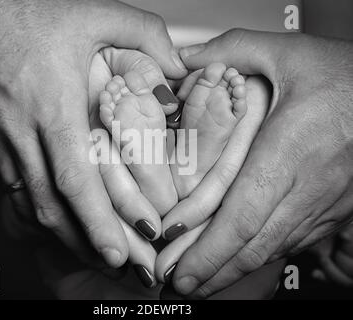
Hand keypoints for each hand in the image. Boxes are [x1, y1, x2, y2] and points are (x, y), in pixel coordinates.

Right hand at [0, 0, 186, 267]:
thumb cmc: (23, 5)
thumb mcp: (94, 12)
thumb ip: (144, 35)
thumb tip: (176, 66)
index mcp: (51, 104)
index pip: (75, 180)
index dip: (97, 223)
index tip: (117, 253)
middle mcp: (18, 128)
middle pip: (49, 205)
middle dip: (81, 242)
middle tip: (112, 264)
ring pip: (26, 199)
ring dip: (58, 228)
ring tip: (87, 246)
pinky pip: (8, 179)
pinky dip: (33, 201)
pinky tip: (52, 208)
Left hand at [167, 29, 352, 297]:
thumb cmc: (343, 74)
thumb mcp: (286, 52)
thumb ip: (232, 50)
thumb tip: (184, 58)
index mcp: (291, 149)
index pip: (242, 215)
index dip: (208, 251)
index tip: (180, 271)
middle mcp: (309, 185)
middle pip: (253, 244)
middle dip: (212, 271)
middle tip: (178, 285)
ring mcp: (324, 204)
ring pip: (272, 249)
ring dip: (233, 270)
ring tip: (199, 282)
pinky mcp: (331, 209)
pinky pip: (291, 241)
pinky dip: (259, 255)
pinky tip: (237, 261)